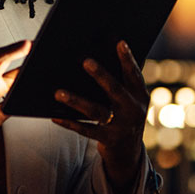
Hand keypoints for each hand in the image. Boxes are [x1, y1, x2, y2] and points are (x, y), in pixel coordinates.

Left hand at [52, 40, 147, 188]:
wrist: (129, 151)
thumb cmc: (124, 114)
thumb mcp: (130, 98)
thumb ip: (121, 81)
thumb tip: (101, 53)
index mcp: (140, 95)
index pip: (134, 74)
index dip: (128, 59)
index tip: (120, 42)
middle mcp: (133, 110)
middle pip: (115, 90)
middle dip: (101, 75)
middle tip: (86, 61)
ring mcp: (121, 126)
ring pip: (96, 112)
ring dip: (76, 101)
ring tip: (58, 93)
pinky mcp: (108, 140)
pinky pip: (85, 130)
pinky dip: (69, 123)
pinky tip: (55, 116)